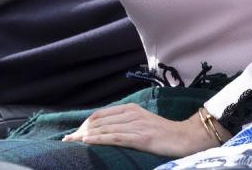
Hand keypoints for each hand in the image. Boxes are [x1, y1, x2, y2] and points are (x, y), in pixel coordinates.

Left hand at [62, 103, 216, 156]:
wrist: (185, 137)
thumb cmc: (163, 133)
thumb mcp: (142, 122)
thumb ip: (125, 123)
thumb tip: (104, 129)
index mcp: (131, 108)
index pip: (100, 114)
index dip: (84, 124)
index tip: (72, 134)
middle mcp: (132, 114)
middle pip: (99, 121)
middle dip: (80, 131)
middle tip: (66, 141)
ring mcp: (137, 125)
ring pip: (104, 128)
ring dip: (84, 136)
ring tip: (70, 143)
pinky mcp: (141, 138)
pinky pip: (115, 137)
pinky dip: (99, 139)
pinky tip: (87, 142)